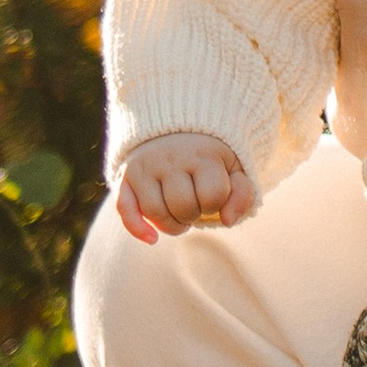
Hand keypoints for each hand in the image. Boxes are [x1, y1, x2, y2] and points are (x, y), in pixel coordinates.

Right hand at [117, 132, 256, 243]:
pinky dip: (136, 228)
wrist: (174, 126)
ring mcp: (146, 166)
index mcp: (203, 154)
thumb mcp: (233, 168)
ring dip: (171, 225)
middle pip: (183, 207)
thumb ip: (242, 193)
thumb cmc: (209, 156)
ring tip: (179, 216)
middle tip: (194, 207)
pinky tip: (152, 240)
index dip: (216, 205)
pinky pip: (124, 208)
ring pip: (155, 212)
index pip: (212, 196)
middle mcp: (171, 157)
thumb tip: (228, 221)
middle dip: (192, 215)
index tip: (213, 196)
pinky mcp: (125, 175)